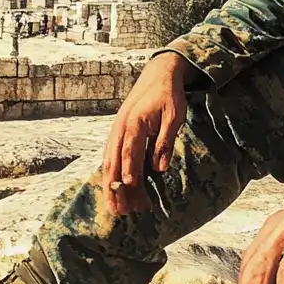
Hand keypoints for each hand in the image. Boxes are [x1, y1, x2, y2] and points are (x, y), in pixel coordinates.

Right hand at [98, 50, 190, 213]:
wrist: (159, 73)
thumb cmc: (168, 95)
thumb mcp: (173, 117)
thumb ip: (165, 142)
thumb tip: (159, 168)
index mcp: (134, 122)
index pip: (129, 152)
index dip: (129, 171)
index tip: (129, 190)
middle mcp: (121, 127)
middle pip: (113, 161)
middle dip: (114, 187)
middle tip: (117, 210)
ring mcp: (117, 129)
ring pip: (109, 161)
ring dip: (111, 184)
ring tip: (114, 206)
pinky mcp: (119, 131)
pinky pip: (111, 155)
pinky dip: (112, 174)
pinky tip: (115, 188)